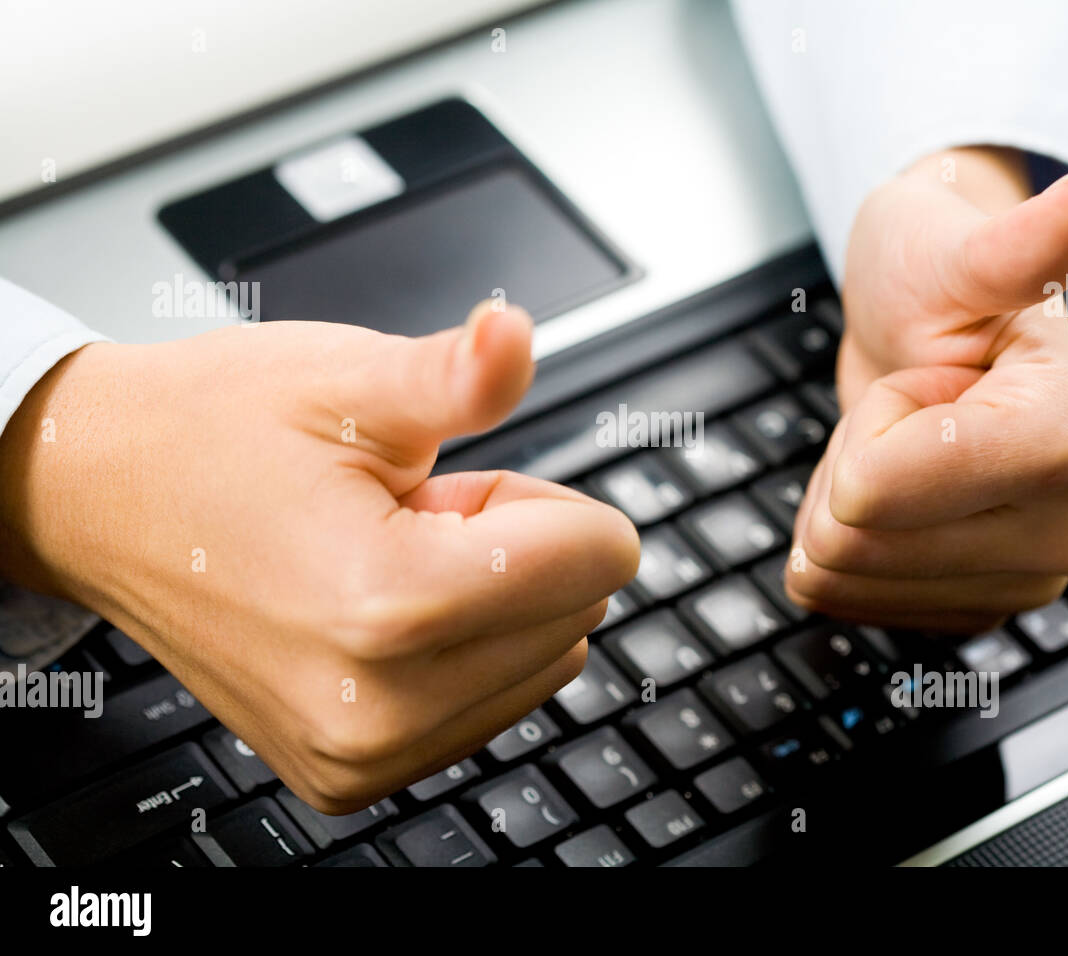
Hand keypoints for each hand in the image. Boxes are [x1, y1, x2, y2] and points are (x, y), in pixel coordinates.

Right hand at [0, 303, 638, 811]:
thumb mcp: (347, 382)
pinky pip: (488, 708)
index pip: (600, 556)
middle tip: (408, 516)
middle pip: (579, 612)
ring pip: (546, 662)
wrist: (103, 498)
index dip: (541, 497)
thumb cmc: (213, 435)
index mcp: (386, 604)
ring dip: (493, 601)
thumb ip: (459, 373)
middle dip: (517, 549)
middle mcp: (376, 707)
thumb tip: (516, 334)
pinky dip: (463, 650)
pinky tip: (376, 608)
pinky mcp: (352, 774)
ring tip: (384, 556)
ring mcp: (361, 753)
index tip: (452, 484)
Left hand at [787, 148, 1067, 632]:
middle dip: (850, 461)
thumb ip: (1017, 244)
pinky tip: (898, 491)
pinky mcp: (981, 607)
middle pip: (856, 544)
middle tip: (908, 409)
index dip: (865, 424)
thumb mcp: (957, 251)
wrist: (931, 328)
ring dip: (844, 502)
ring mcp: (1029, 580)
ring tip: (904, 444)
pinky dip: (847, 541)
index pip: (877, 490)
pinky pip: (851, 601)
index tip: (924, 378)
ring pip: (845, 579)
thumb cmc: (940, 280)